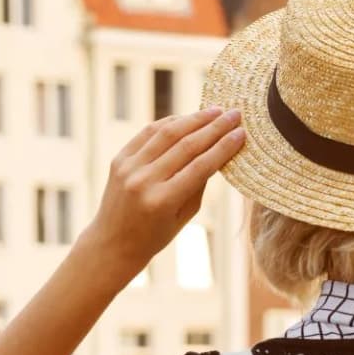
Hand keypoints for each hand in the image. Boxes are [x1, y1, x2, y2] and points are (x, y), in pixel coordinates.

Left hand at [81, 107, 245, 275]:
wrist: (112, 243)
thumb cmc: (154, 236)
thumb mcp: (184, 217)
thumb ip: (199, 184)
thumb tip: (217, 150)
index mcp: (162, 201)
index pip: (200, 166)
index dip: (223, 147)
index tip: (241, 133)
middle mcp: (143, 181)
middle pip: (186, 145)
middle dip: (214, 127)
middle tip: (235, 114)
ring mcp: (128, 168)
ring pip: (166, 133)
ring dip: (194, 119)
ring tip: (215, 111)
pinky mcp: (118, 160)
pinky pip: (147, 133)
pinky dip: (169, 122)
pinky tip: (187, 118)